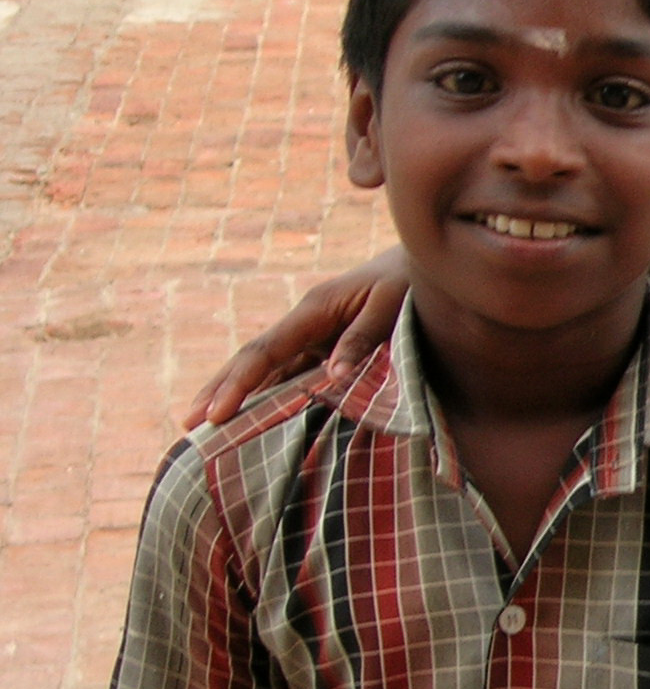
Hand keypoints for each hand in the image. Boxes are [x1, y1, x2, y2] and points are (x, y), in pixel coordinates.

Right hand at [186, 251, 408, 427]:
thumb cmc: (409, 281)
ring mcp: (312, 336)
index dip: (239, 383)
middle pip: (254, 359)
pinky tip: (252, 416)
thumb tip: (334, 375)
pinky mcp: (325, 347)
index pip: (266, 351)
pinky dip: (268, 394)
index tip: (216, 414)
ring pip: (267, 369)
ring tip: (205, 425)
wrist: (422, 263)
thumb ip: (363, 336)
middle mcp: (305, 323)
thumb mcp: (392, 304)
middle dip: (220, 390)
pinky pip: (290, 373)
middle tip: (187, 424)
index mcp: (315, 309)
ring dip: (237, 394)